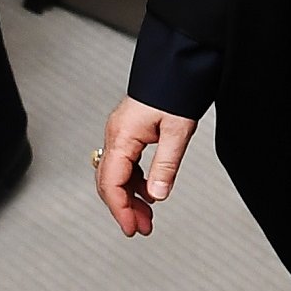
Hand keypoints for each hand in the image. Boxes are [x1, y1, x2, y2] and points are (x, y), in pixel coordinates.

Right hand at [97, 95, 197, 236]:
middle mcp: (116, 134)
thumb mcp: (177, 130)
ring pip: (118, 174)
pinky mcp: (131, 131)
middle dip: (124, 208)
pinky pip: (127, 163)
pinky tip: (150, 192)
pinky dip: (137, 181)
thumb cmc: (176, 88)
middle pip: (110, 182)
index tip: (132, 229)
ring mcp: (121, 132)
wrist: (179, 62)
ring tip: (148, 217)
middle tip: (142, 229)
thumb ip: (165, 165)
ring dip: (131, 197)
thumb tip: (157, 196)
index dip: (121, 209)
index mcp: (121, 136)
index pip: (112, 183)